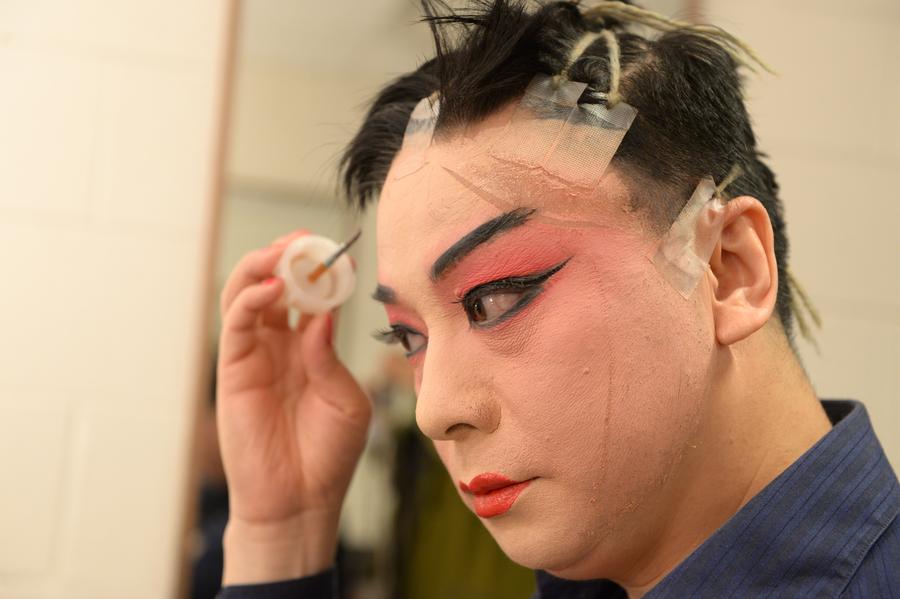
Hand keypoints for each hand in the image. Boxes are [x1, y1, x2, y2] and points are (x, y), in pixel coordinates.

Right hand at [216, 230, 370, 582]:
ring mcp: (254, 355)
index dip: (321, 269)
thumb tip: (322, 315)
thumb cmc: (328, 453)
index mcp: (311, 347)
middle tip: (305, 239)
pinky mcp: (233, 370)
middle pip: (275, 284)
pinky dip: (250, 299)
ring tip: (284, 252)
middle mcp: (280, 344)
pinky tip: (273, 288)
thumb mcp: (346, 400)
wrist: (299, 500)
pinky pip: (236, 324)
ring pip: (247, 294)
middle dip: (288, 256)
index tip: (337, 249)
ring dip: (262, 266)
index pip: (312, 295)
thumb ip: (330, 357)